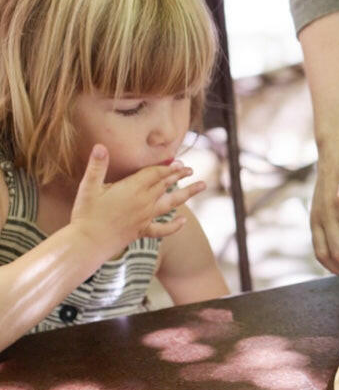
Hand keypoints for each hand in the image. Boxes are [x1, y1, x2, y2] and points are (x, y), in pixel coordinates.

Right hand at [70, 145, 206, 262]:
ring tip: (202, 185)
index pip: (155, 174)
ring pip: (171, 203)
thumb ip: (97, 166)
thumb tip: (100, 146)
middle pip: (166, 185)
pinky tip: (183, 221)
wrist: (87, 243)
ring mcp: (144, 217)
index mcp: (132, 189)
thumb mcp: (89, 187)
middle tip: (190, 169)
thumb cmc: (86, 214)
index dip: (167, 167)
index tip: (179, 162)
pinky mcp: (141, 231)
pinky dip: (174, 225)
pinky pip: (162, 229)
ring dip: (187, 193)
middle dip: (179, 175)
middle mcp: (143, 202)